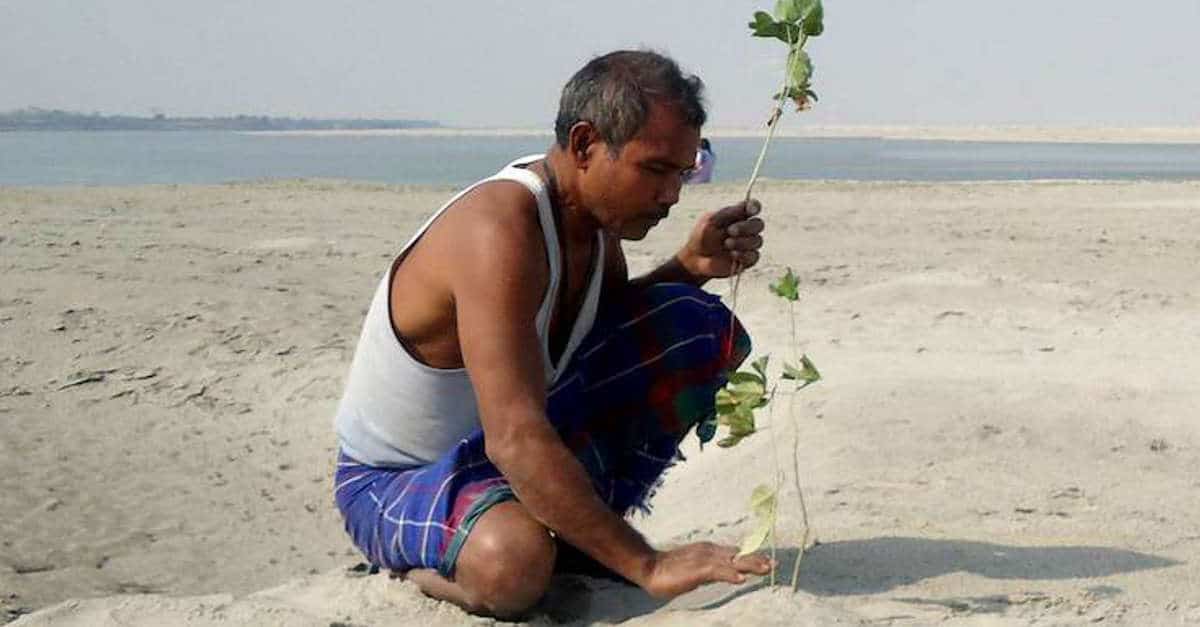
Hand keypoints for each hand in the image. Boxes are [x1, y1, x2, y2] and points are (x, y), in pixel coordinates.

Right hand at [638, 542, 772, 598]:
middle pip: (739, 555)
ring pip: (733, 561)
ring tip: (766, 569)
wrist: (650, 567)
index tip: (767, 561)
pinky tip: (741, 578)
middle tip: (774, 564)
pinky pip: (717, 571)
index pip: (736, 553)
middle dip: (757, 559)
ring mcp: (704, 559)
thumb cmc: (670, 571)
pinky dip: (730, 573)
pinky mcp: (698, 569)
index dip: (752, 557)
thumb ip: (712, 570)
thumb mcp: (697, 570)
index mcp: (710, 551)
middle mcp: (710, 552)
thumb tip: (730, 574)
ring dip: (750, 565)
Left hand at [677, 199, 764, 279]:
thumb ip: (728, 213)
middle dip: (746, 227)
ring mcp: (749, 244)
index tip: (751, 210)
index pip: (753, 207)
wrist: (696, 258)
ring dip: (742, 242)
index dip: (755, 207)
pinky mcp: (748, 259)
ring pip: (757, 240)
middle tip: (731, 231)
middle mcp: (747, 229)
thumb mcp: (711, 221)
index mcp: (739, 215)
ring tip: (727, 244)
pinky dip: (744, 255)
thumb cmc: (703, 236)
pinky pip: (754, 256)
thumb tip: (746, 206)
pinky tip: (733, 254)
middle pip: (758, 224)